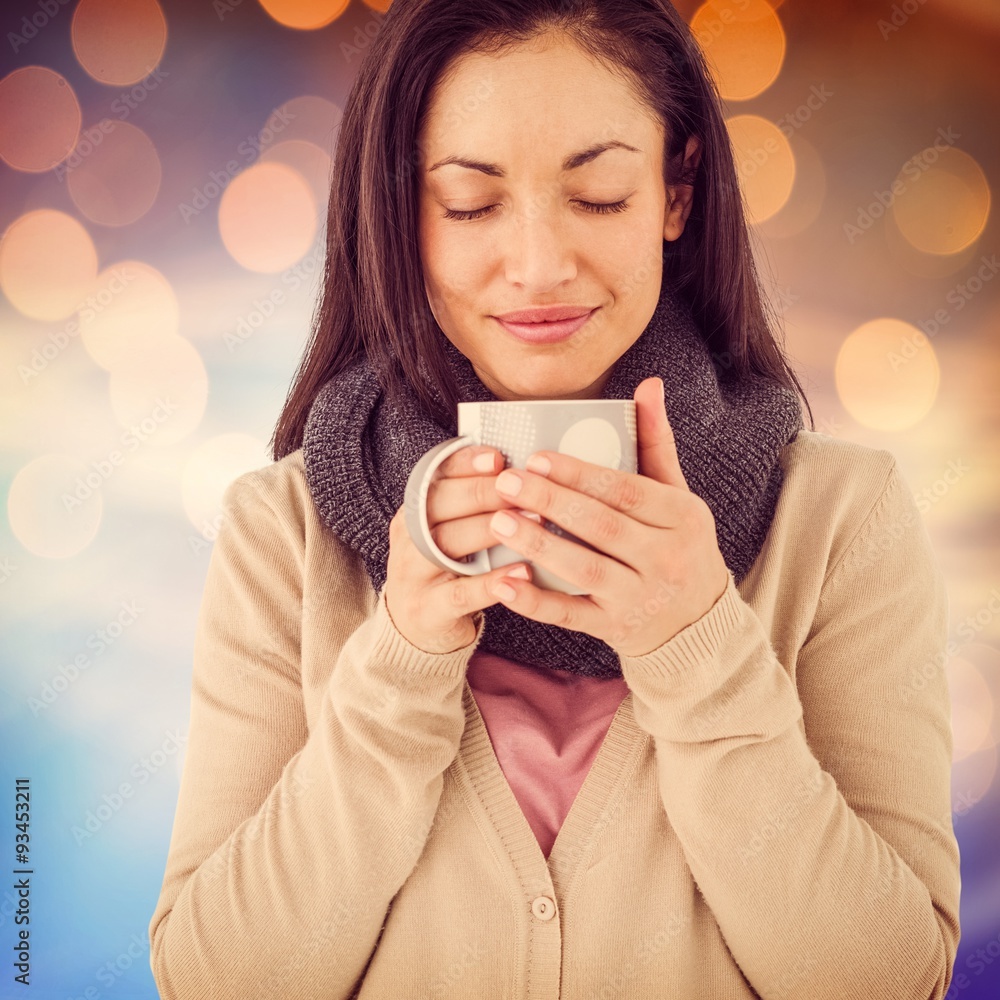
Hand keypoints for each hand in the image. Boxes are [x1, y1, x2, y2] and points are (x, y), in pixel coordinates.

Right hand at [384, 444, 533, 653]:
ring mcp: (414, 574)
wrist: (415, 629)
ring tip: (531, 521)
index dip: (465, 464)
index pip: (435, 477)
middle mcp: (408, 537)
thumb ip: (474, 505)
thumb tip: (519, 471)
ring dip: (491, 529)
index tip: (498, 458)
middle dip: (484, 492)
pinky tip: (522, 572)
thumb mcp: (450, 533)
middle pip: (440, 504)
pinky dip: (492, 582)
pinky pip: (461, 594)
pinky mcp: (428, 610)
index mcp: (415, 510)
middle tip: (523, 487)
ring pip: (449, 543)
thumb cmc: (447, 571)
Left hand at [485, 377, 730, 657]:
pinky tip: (502, 583)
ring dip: (537, 546)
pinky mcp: (616, 629)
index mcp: (683, 518)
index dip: (579, 474)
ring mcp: (640, 598)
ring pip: (583, 570)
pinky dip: (535, 602)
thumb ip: (656, 443)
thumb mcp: (677, 496)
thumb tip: (648, 384)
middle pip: (601, 527)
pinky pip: (570, 616)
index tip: (536, 458)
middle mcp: (666, 559)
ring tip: (497, 522)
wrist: (699, 624)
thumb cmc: (679, 546)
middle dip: (550, 503)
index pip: (625, 491)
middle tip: (504, 483)